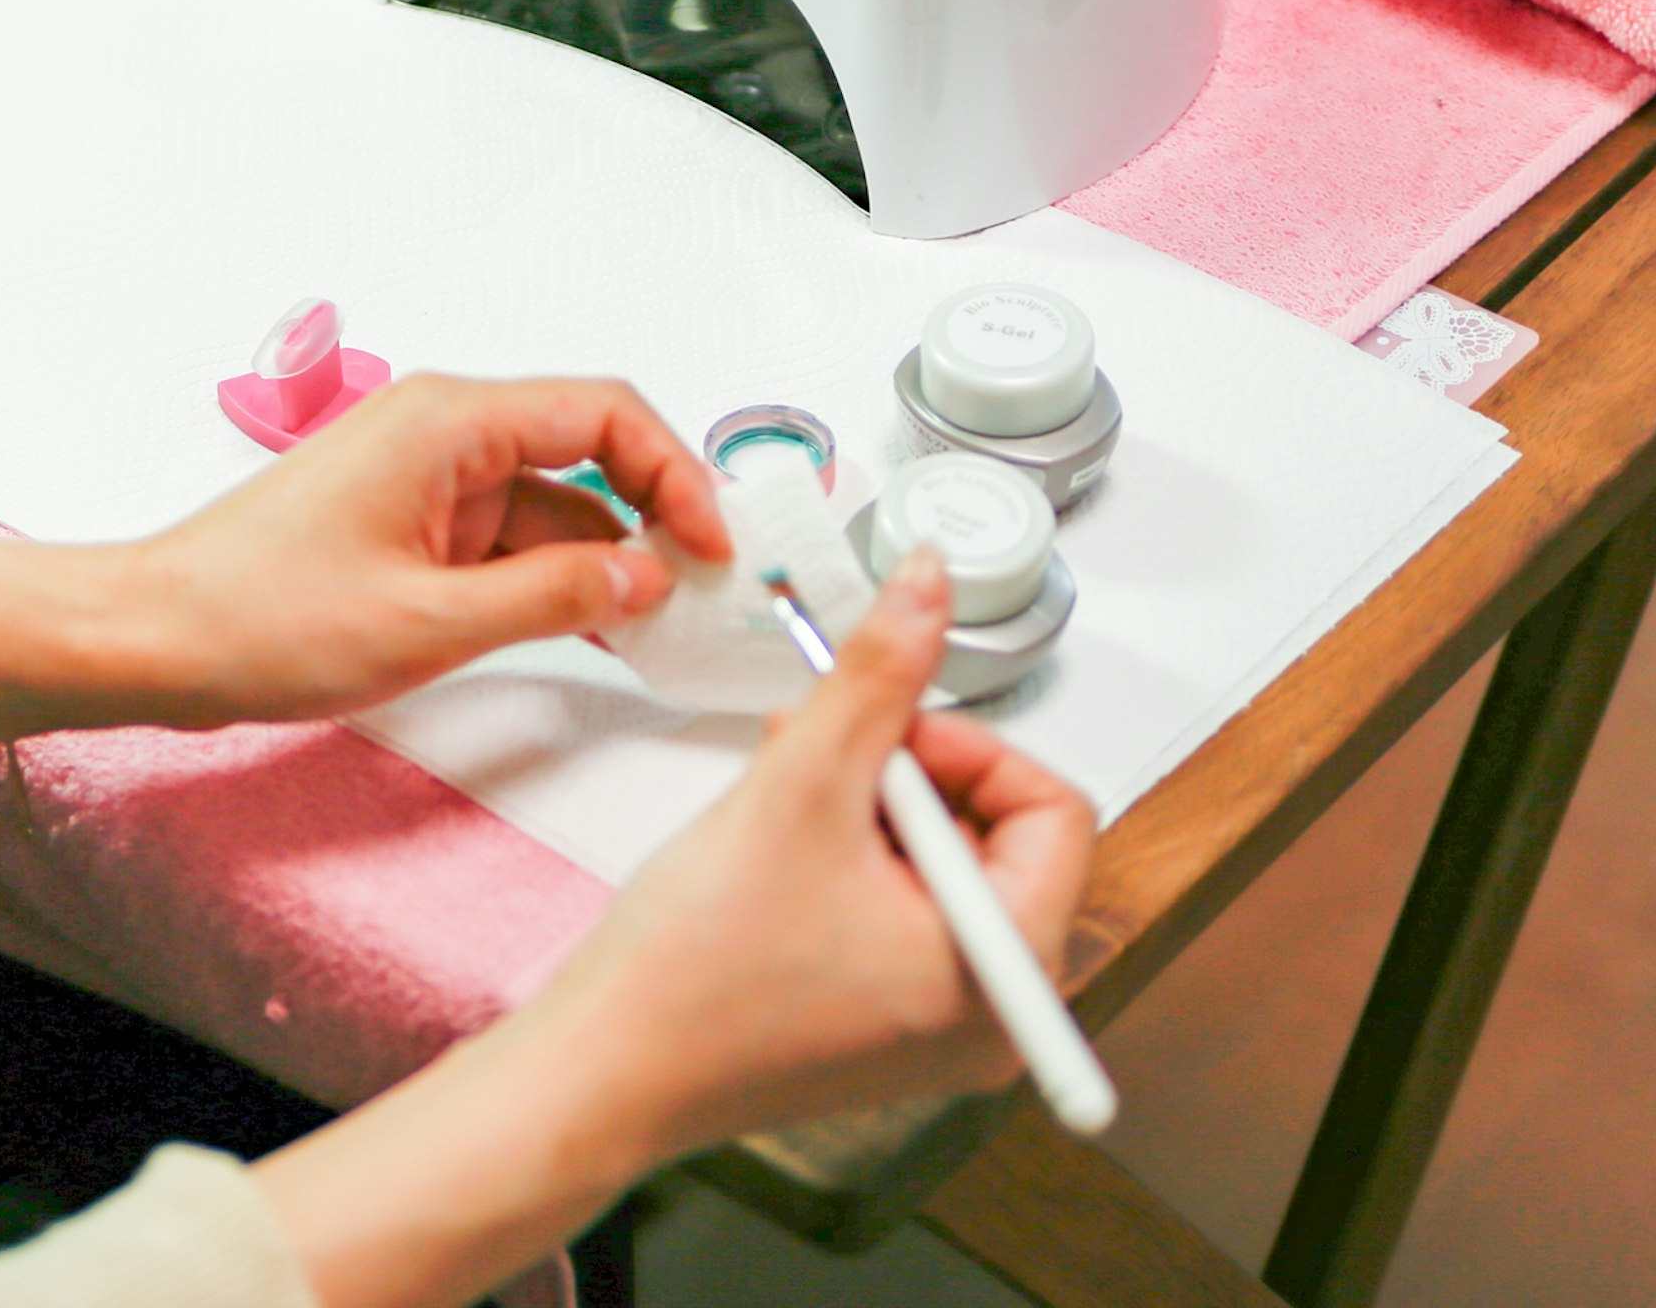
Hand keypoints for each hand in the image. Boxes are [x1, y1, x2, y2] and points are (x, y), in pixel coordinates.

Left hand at [122, 375, 731, 728]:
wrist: (156, 639)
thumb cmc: (257, 615)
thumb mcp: (430, 622)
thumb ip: (553, 598)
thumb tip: (645, 576)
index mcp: (449, 422)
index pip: (605, 415)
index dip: (679, 476)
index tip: (716, 545)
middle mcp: (442, 434)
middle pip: (588, 453)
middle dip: (655, 516)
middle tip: (710, 584)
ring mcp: (426, 480)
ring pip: (553, 504)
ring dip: (607, 558)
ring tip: (664, 622)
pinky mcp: (411, 525)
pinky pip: (509, 539)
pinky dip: (556, 579)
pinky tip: (595, 625)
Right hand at [522, 552, 1097, 1159]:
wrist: (603, 1071)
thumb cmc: (694, 975)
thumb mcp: (800, 786)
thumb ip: (877, 674)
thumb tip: (931, 584)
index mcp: (1007, 974)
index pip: (1052, 807)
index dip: (964, 745)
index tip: (882, 729)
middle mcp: (996, 1017)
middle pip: (1001, 833)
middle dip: (909, 774)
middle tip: (821, 756)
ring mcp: (943, 1028)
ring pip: (945, 864)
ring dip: (871, 807)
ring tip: (786, 797)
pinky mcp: (890, 1025)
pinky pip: (908, 911)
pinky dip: (853, 858)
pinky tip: (781, 845)